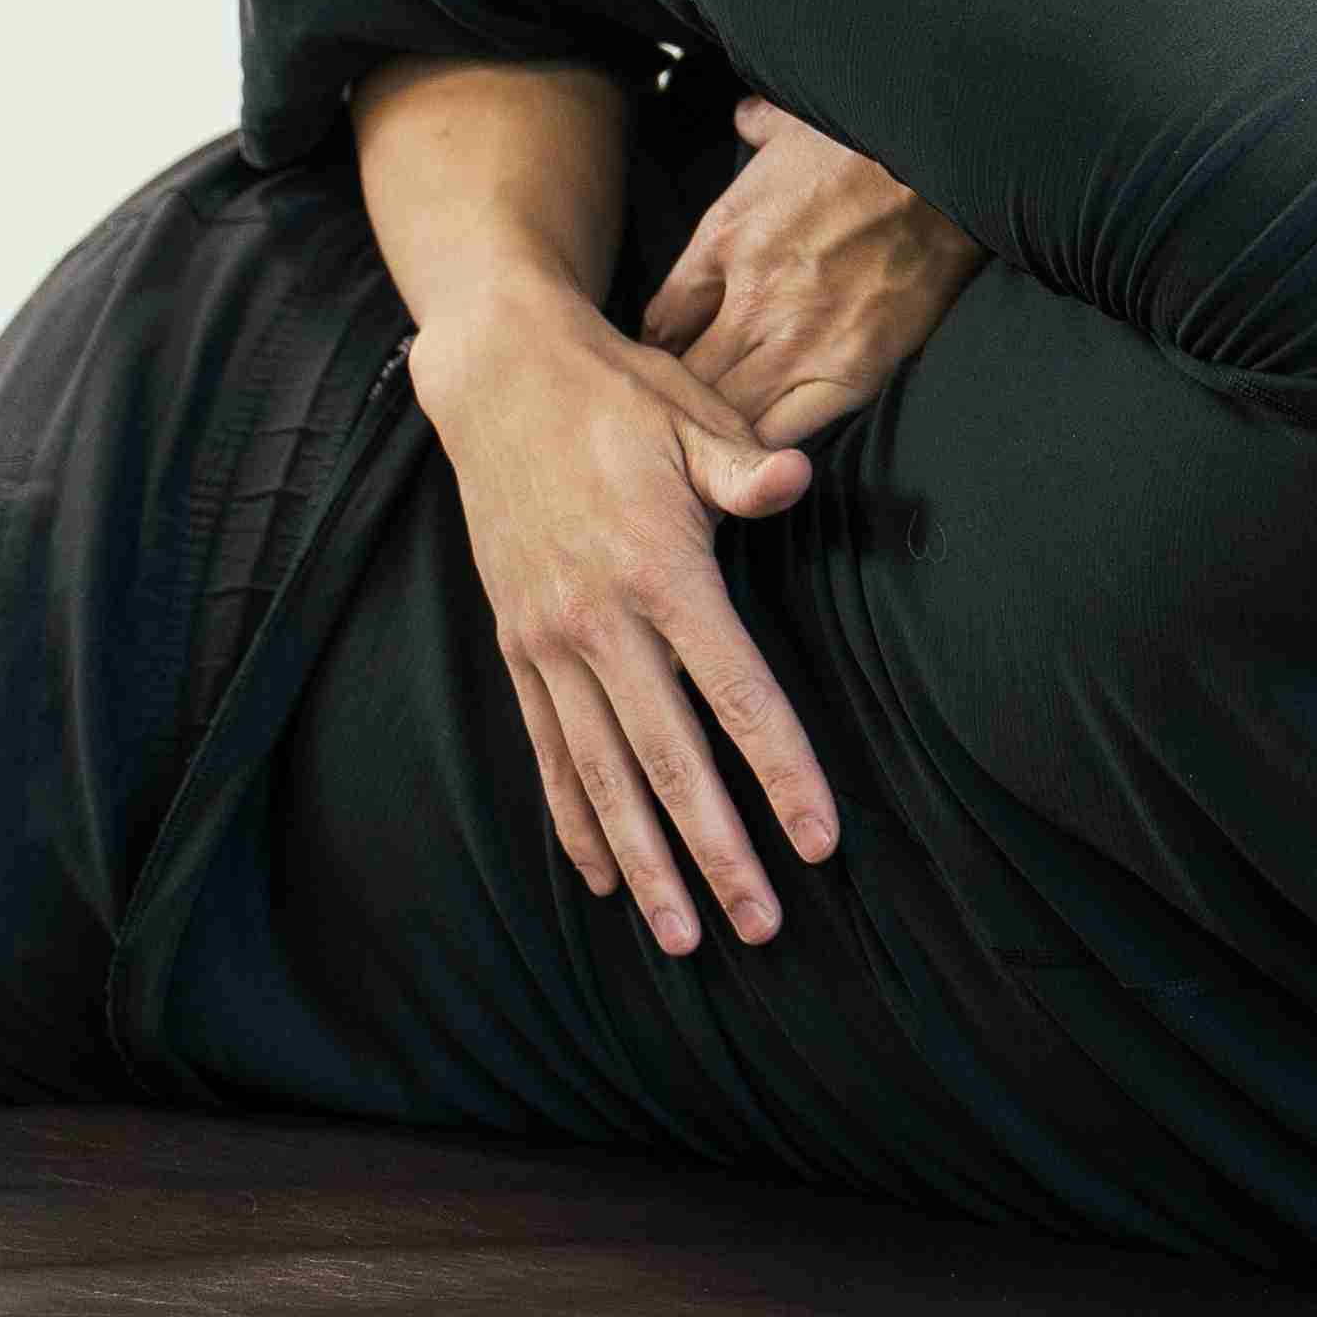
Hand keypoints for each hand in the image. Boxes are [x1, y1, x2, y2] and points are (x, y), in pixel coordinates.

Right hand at [405, 281, 840, 958]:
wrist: (497, 380)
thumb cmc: (616, 395)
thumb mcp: (688, 415)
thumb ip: (742, 468)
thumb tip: (795, 483)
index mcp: (659, 571)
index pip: (734, 693)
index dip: (781, 772)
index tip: (818, 842)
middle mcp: (598, 623)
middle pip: (669, 761)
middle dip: (717, 852)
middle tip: (760, 928)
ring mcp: (549, 643)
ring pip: (602, 776)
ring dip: (645, 862)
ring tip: (684, 936)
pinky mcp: (517, 647)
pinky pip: (548, 752)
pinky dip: (574, 820)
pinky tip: (604, 879)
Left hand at [637, 97, 984, 445]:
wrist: (947, 170)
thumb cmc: (874, 142)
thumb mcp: (795, 120)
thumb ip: (758, 125)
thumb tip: (746, 118)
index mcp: (725, 238)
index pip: (662, 319)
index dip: (661, 348)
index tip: (671, 361)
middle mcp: (749, 299)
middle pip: (684, 379)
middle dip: (679, 403)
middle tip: (683, 423)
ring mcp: (797, 341)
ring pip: (726, 412)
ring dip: (720, 431)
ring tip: (718, 449)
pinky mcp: (849, 373)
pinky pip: (785, 432)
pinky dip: (769, 445)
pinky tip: (764, 454)